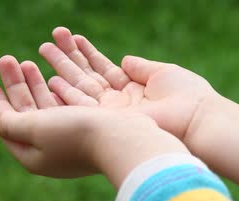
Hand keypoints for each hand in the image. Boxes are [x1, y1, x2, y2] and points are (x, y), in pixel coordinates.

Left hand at [0, 55, 187, 185]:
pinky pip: (64, 110)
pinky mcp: (88, 134)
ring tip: (27, 62)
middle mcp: (50, 152)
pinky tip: (53, 77)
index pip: (7, 127)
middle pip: (26, 115)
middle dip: (16, 86)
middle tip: (8, 59)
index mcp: (33, 156)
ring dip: (35, 84)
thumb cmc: (76, 134)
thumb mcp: (35, 127)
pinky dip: (55, 92)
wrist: (123, 140)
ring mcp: (70, 144)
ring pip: (46, 109)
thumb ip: (11, 123)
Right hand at [39, 27, 217, 139]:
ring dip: (61, 71)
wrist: (195, 120)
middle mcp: (118, 104)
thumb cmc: (187, 95)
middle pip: (86, 78)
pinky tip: (50, 79)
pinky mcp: (109, 124)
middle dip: (67, 59)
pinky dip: (65, 94)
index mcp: (132, 90)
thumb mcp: (161, 73)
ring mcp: (111, 114)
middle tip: (47, 42)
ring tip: (43, 51)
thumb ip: (140, 67)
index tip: (71, 37)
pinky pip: (82, 107)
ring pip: (79, 89)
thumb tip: (124, 59)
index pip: (102, 68)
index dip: (86, 53)